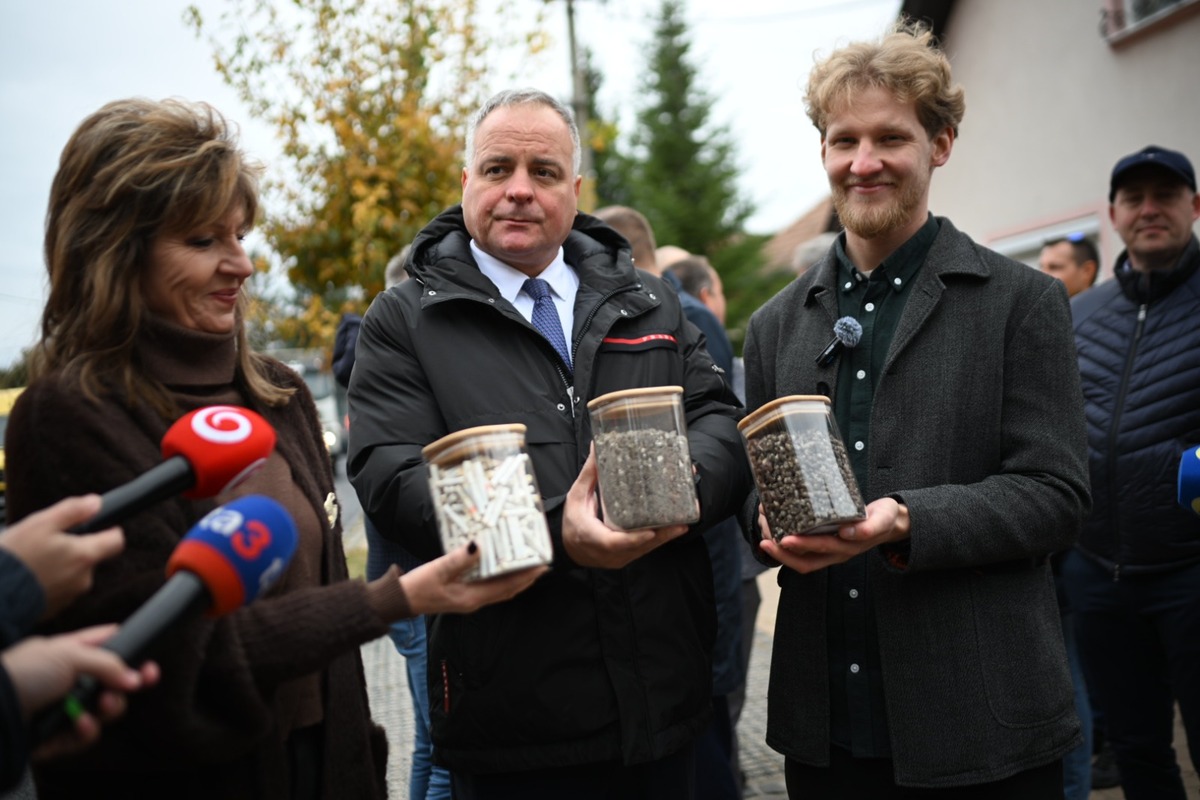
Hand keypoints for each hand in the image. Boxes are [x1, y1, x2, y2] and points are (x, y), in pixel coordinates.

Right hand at [0, 495, 123, 618]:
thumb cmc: (15, 558)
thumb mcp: (41, 524)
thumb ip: (72, 511)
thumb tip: (95, 503)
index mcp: (84, 556)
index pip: (116, 541)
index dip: (111, 530)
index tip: (103, 526)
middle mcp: (83, 579)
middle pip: (90, 557)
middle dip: (74, 549)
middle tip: (48, 543)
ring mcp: (69, 596)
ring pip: (73, 573)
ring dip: (60, 566)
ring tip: (34, 561)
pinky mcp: (55, 608)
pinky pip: (59, 589)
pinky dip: (49, 581)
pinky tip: (30, 577)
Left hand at [1, 624, 159, 759]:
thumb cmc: (23, 673)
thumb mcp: (69, 655)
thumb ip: (108, 663)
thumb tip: (136, 678)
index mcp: (71, 652)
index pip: (109, 647)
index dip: (132, 654)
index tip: (148, 665)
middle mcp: (70, 680)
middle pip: (114, 684)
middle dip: (125, 687)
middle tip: (134, 686)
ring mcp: (65, 708)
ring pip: (105, 711)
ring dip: (109, 709)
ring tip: (101, 705)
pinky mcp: (59, 735)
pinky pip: (86, 735)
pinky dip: (87, 730)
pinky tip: (79, 723)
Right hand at [401, 544, 547, 615]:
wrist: (400, 601)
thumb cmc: (418, 587)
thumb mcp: (438, 570)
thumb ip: (459, 559)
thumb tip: (478, 546)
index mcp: (473, 597)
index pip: (507, 587)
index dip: (526, 577)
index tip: (542, 566)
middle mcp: (475, 601)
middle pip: (508, 590)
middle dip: (527, 578)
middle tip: (542, 564)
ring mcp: (470, 599)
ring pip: (501, 589)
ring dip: (516, 579)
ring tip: (529, 565)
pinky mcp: (463, 594)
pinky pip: (490, 586)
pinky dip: (502, 578)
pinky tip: (503, 567)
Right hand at [562, 447, 689, 568]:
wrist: (568, 547)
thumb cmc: (572, 521)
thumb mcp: (576, 497)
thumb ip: (589, 474)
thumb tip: (597, 446)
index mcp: (592, 538)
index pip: (614, 543)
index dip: (634, 539)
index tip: (650, 532)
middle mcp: (608, 553)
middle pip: (638, 547)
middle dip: (661, 536)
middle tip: (680, 523)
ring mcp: (619, 558)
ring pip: (645, 550)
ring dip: (665, 538)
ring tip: (683, 523)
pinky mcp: (627, 557)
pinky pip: (645, 549)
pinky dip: (659, 539)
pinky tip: (675, 529)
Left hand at [759, 497, 908, 573]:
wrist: (889, 522)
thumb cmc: (883, 519)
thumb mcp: (882, 520)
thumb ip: (870, 527)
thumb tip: (848, 533)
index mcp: (848, 547)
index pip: (821, 551)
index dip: (803, 547)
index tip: (786, 539)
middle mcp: (835, 552)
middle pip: (805, 560)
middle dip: (782, 552)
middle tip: (765, 538)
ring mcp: (828, 550)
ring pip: (800, 558)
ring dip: (780, 550)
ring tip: (764, 534)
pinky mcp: (823, 543)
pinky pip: (801, 550)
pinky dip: (785, 542)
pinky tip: (773, 528)